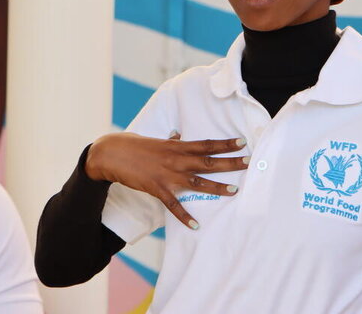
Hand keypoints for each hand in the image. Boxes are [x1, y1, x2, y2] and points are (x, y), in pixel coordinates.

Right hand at [85, 131, 248, 229]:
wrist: (112, 154)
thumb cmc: (133, 145)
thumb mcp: (155, 140)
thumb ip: (170, 140)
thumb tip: (178, 135)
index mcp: (176, 146)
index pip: (206, 144)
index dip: (224, 144)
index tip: (241, 143)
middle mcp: (176, 159)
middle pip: (208, 161)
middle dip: (229, 163)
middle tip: (249, 162)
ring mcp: (167, 174)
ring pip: (197, 182)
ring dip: (216, 187)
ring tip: (234, 191)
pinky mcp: (157, 188)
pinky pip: (174, 205)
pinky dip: (185, 217)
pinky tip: (196, 226)